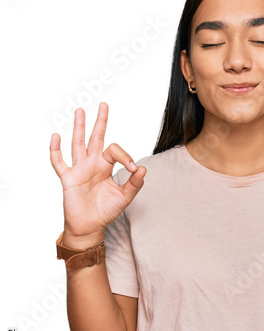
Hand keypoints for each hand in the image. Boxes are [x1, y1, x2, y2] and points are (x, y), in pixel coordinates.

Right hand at [50, 102, 146, 237]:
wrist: (90, 226)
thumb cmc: (106, 210)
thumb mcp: (125, 197)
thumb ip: (135, 184)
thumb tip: (142, 168)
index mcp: (106, 166)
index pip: (114, 150)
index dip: (124, 155)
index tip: (131, 168)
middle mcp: (92, 164)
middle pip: (95, 138)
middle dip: (100, 122)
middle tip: (104, 105)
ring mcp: (78, 169)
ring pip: (78, 144)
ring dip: (79, 128)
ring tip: (80, 111)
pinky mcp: (67, 178)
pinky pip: (59, 162)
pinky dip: (55, 150)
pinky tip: (55, 136)